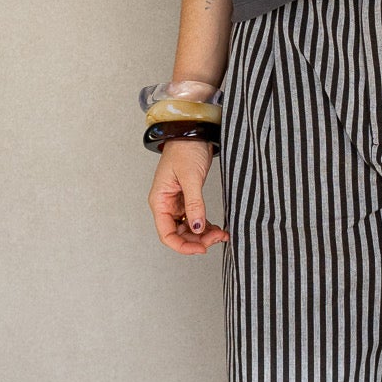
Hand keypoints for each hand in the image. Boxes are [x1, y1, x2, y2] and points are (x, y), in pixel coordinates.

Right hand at [149, 138, 230, 254]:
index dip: (183, 246)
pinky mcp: (188, 198)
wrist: (193, 132)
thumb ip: (194, 203)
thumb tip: (197, 227)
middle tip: (218, 239)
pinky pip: (195, 219)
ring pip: (189, 229)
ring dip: (204, 235)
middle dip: (198, 240)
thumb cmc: (185, 149)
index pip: (167, 234)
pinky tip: (218, 228)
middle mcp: (166, 205)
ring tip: (222, 234)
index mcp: (160, 201)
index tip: (202, 248)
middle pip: (179, 234)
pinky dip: (206, 226)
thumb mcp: (190, 178)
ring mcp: (177, 203)